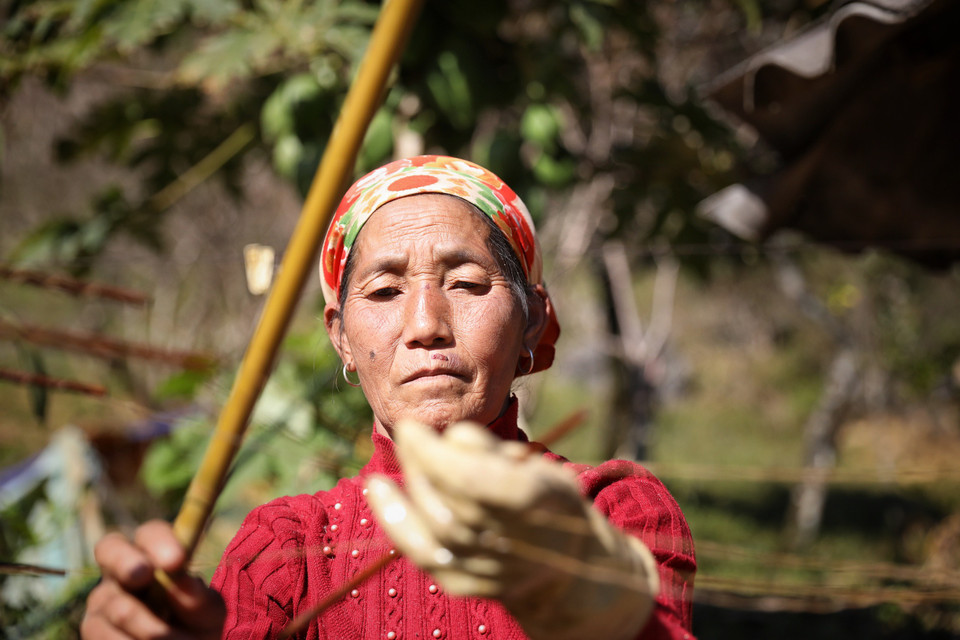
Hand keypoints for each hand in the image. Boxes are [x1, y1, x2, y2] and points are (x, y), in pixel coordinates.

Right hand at [81, 520, 224, 639]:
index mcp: (156, 554)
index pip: (150, 533)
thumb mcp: (209, 611)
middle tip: (143, 574)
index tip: (176, 560)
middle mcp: (123, 569)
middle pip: (109, 547)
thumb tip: (181, 579)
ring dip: (153, 628)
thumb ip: (198, 597)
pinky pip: (107, 635)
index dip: (159, 542)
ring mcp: (102, 598)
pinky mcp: (92, 627)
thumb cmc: (198, 624)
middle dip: (127, 561)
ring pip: (117, 604)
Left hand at [365, 420, 658, 639]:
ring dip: (410, 482)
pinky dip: (395, 519)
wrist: (565, 565)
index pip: (469, 479)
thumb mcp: (539, 465)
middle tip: (411, 432)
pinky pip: (421, 552)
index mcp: (531, 502)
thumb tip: (454, 436)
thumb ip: (495, 452)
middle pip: (447, 498)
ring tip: (405, 451)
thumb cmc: (547, 500)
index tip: (411, 425)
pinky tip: (376, 488)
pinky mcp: (463, 584)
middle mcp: (507, 542)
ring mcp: (483, 568)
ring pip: (433, 523)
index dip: (434, 453)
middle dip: (420, 461)